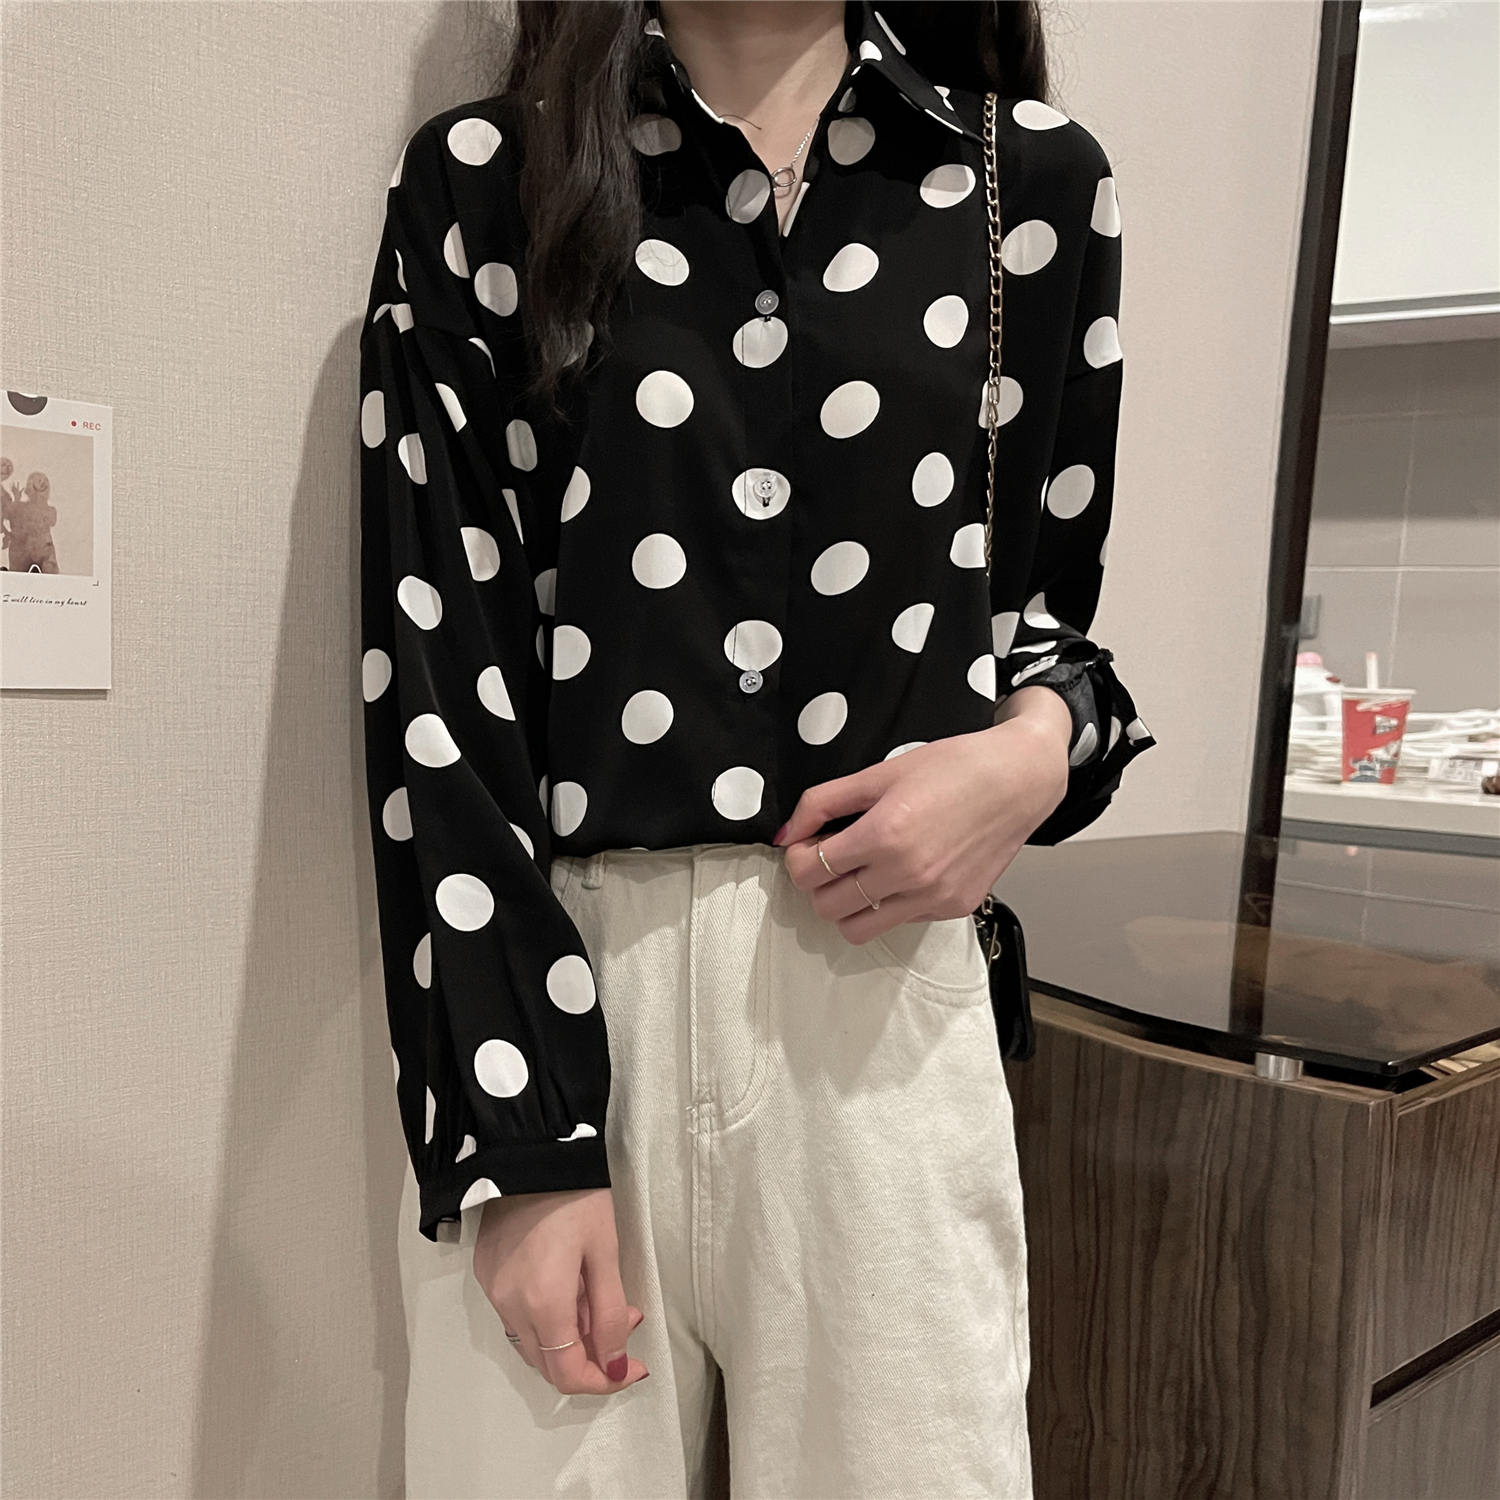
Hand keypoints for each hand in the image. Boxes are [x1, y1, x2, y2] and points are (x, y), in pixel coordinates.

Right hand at [473, 1187, 648, 1394]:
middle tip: (624, 1324)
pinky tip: (569, 1287)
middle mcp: (509, 1306)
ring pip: (531, 1342)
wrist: (530, 1150)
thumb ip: (610, 1314)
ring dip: (568, 1338)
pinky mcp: (486, 1274)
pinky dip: (545, 1318)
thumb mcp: (606, 1252)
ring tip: (599, 1300)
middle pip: (547, 1364)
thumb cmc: (575, 1195)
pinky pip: (516, 1316)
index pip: (568, 1373)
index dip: (604, 1380)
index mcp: (542, 1303)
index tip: (633, 1367)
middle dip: (590, 1358)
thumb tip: (616, 1363)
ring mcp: (493, 1291)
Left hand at [774, 686, 1071, 942]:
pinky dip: (887, 904)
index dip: (799, 857)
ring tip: (859, 872)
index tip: (809, 844)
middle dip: (819, 882)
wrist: (1018, 780)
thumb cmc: (955, 767)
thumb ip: (823, 802)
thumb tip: (789, 833)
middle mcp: (908, 874)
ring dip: (847, 905)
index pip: (808, 872)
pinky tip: (899, 872)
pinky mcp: (953, 908)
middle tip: (832, 857)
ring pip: (857, 930)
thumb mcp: (880, 772)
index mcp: (884, 835)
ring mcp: (932, 897)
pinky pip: (898, 922)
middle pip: (826, 907)